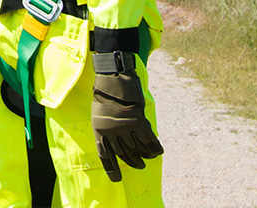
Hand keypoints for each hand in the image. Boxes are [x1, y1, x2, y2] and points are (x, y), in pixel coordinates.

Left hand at [91, 55, 163, 181]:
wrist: (113, 77)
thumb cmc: (106, 92)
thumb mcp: (100, 111)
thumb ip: (108, 127)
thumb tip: (118, 141)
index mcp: (99, 130)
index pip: (105, 154)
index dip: (111, 168)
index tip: (117, 179)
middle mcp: (111, 131)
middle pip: (123, 154)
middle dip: (132, 162)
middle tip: (140, 166)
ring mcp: (124, 127)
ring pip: (136, 148)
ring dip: (144, 155)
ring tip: (149, 158)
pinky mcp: (137, 122)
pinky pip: (147, 140)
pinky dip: (154, 147)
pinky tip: (158, 151)